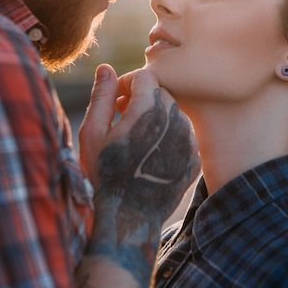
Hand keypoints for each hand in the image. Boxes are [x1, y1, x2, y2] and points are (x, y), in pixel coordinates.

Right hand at [79, 65, 200, 229]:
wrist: (127, 219)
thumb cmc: (103, 176)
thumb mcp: (92, 134)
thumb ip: (102, 96)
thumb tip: (106, 67)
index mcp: (149, 110)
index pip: (146, 76)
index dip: (127, 83)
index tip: (115, 100)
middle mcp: (175, 121)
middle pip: (161, 93)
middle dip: (141, 98)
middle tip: (121, 116)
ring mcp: (189, 142)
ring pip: (174, 114)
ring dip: (155, 118)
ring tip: (134, 138)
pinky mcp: (194, 159)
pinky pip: (183, 135)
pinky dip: (168, 137)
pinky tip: (149, 154)